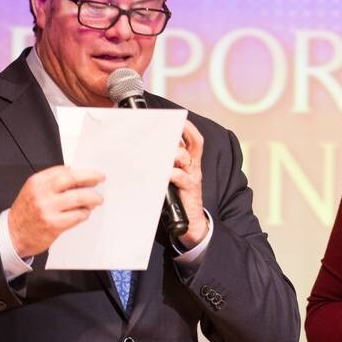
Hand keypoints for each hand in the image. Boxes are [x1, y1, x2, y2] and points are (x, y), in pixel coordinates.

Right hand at [7, 165, 104, 258]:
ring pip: (79, 198)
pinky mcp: (54, 224)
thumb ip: (52, 184)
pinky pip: (77, 216)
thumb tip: (78, 179)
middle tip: (100, 178)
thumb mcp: (33, 192)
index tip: (92, 174)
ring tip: (97, 200)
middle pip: (72, 179)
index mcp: (36, 182)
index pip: (63, 170)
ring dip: (92, 198)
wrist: (13, 235)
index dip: (81, 171)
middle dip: (90, 177)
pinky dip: (85, 213)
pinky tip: (84, 213)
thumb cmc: (26, 214)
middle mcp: (42, 193)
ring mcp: (48, 209)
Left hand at [171, 119, 208, 247]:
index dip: (189, 128)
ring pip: (185, 158)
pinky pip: (180, 176)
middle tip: (168, 129)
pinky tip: (161, 173)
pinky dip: (170, 172)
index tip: (179, 118)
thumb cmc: (179, 198)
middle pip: (194, 144)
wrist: (191, 222)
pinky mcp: (189, 190)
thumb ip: (165, 165)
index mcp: (191, 163)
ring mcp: (193, 177)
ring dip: (172, 153)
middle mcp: (194, 167)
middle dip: (182, 133)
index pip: (194, 140)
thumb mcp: (173, 178)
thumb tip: (147, 153)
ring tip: (159, 153)